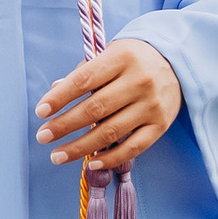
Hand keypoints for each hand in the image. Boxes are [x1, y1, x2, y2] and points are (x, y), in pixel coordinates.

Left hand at [36, 38, 179, 173]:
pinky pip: (133, 148)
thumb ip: (83, 73)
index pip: (84, 80)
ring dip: (80, 147)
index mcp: (121, 58)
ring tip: (57, 155)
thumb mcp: (109, 55)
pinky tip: (90, 163)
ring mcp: (152, 105)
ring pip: (111, 131)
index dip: (60, 97)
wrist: (177, 63)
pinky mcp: (161, 125)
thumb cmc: (132, 60)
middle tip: (42, 137)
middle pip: (95, 109)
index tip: (40, 111)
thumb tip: (55, 91)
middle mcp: (139, 81)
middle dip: (64, 125)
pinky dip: (110, 158)